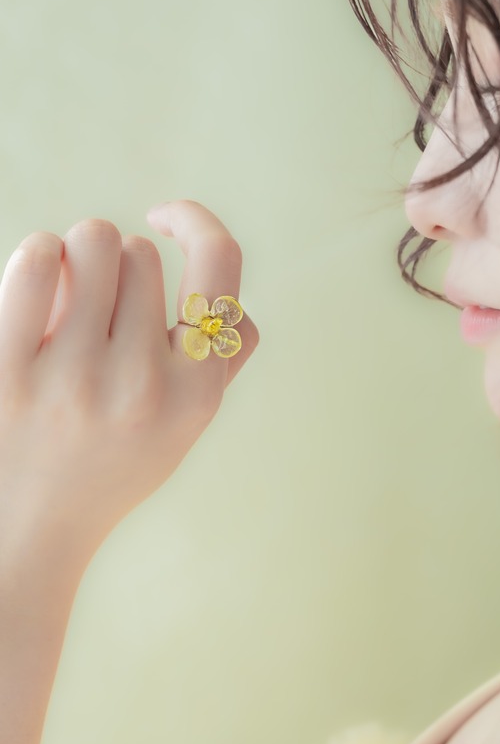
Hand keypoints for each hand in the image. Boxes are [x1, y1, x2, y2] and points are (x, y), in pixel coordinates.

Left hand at [0, 200, 258, 576]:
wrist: (29, 529)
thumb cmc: (113, 464)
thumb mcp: (187, 427)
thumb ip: (222, 364)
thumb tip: (234, 302)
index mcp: (195, 394)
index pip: (220, 265)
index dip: (195, 221)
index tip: (164, 215)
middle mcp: (141, 385)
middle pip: (139, 251)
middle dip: (120, 269)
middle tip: (101, 312)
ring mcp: (72, 379)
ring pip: (92, 241)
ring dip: (79, 258)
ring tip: (67, 301)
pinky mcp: (7, 371)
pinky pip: (37, 258)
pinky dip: (40, 256)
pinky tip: (39, 283)